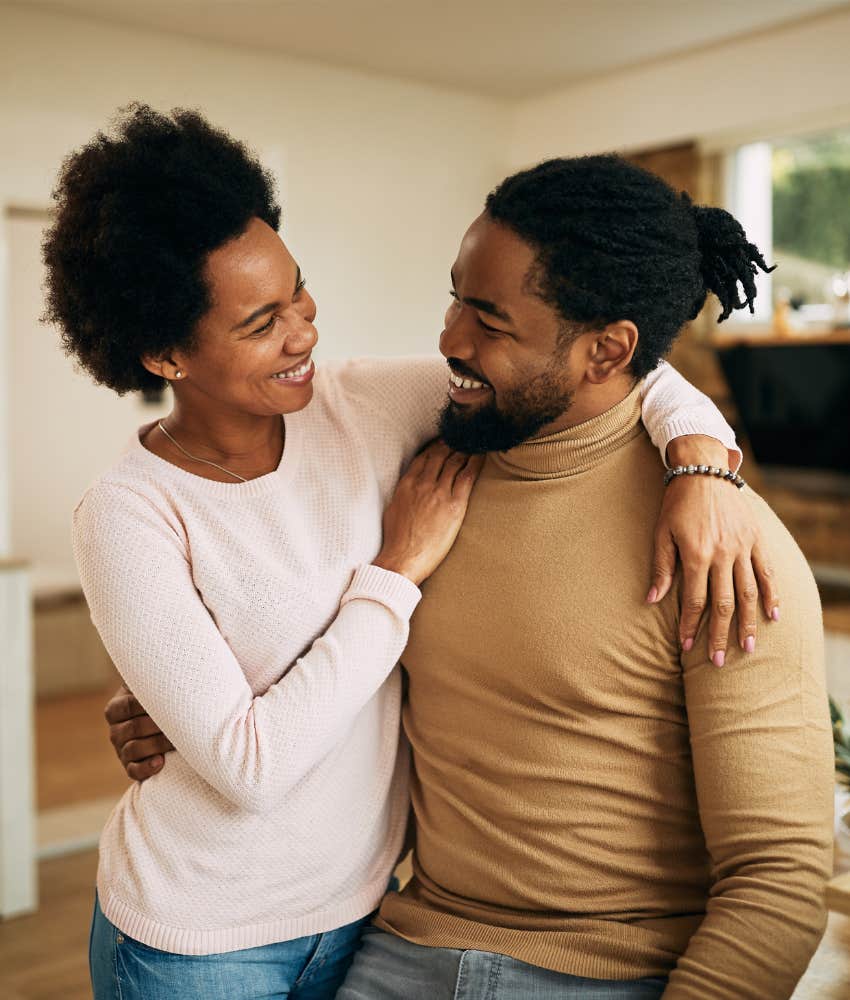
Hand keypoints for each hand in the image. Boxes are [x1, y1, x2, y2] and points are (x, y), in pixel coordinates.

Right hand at [104, 684, 174, 781]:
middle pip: (133, 728)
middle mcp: (115, 729)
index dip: (147, 705)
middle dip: (158, 726)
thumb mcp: (153, 687)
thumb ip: (155, 677)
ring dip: (157, 745)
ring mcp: (121, 749)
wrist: (164, 724)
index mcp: (116, 708)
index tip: (169, 701)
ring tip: (177, 741)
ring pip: (133, 749)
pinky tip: (160, 762)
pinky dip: (146, 768)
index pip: (128, 705)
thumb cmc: (161, 700)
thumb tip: (168, 659)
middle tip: (181, 722)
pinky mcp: (129, 766)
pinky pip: (133, 771)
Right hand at [374, 440, 484, 585]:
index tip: (444, 441)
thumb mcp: (393, 509)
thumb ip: (404, 494)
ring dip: (465, 450)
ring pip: (455, 462)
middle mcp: (422, 484)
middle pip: (440, 456)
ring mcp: (439, 493)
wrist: (403, 558)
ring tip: (474, 443)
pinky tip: (482, 455)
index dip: (436, 447)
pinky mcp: (454, 505)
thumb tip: (410, 489)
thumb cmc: (396, 540)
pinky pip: (467, 477)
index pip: (424, 458)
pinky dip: (475, 463)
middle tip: (463, 437)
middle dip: (452, 444)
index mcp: (406, 485)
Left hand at [648, 437, 778, 665]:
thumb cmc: (676, 504)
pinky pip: (766, 572)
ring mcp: (742, 547)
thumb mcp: (661, 533)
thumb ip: (661, 568)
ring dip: (748, 623)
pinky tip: (773, 616)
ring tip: (747, 648)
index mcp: (696, 554)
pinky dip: (771, 595)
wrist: (703, 470)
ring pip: (748, 593)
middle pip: (724, 604)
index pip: (695, 601)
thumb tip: (651, 601)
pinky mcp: (756, 539)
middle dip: (720, 634)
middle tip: (718, 661)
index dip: (690, 626)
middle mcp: (722, 554)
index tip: (687, 647)